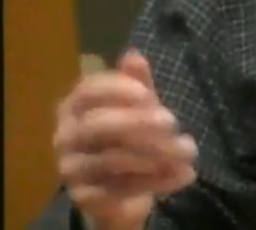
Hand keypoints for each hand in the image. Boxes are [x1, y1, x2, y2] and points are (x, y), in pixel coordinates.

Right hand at [53, 50, 198, 228]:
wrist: (119, 192)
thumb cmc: (126, 139)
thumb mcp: (137, 109)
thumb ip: (137, 85)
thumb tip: (134, 55)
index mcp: (74, 107)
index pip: (88, 90)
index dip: (117, 89)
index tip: (147, 94)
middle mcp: (65, 137)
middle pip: (97, 125)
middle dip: (139, 122)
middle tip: (173, 121)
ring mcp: (72, 169)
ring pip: (111, 159)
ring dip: (157, 153)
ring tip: (190, 150)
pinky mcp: (85, 199)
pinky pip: (122, 190)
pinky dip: (158, 181)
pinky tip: (185, 174)